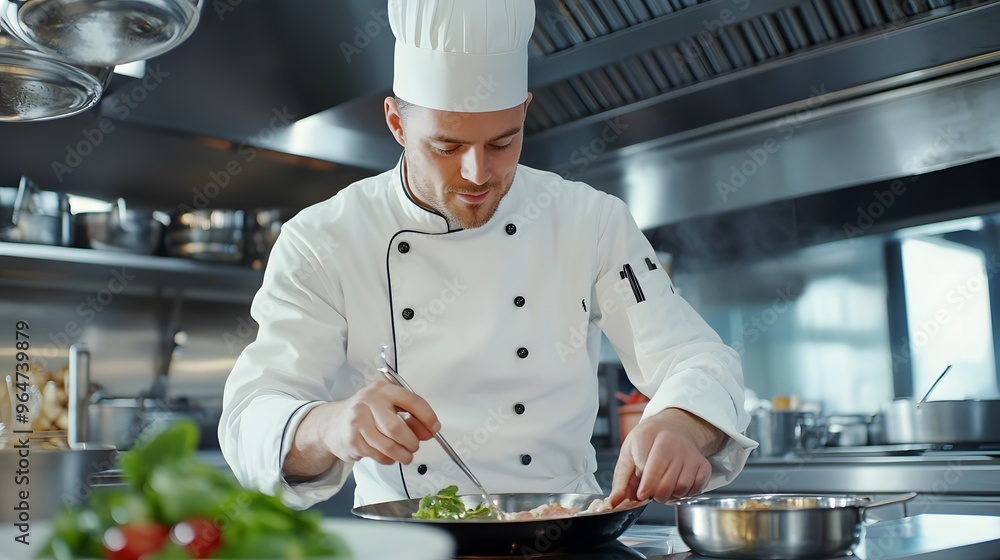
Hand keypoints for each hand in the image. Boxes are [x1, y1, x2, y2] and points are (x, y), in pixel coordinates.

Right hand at [283, 381, 440, 478]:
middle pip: (397, 428)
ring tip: (405, 455)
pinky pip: (378, 455)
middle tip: (414, 447)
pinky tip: (387, 454)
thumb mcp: (390, 408)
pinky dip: (388, 459)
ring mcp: (357, 421)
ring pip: (388, 445)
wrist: (333, 423)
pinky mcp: (352, 439)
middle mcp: (369, 402)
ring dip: (402, 455)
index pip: (411, 400)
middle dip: (411, 442)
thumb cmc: (367, 413)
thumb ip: (412, 418)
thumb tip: (430, 431)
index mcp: (383, 389)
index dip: (427, 416)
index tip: (435, 428)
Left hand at [609, 408, 723, 504]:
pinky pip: (695, 489)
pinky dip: (684, 494)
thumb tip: (612, 503)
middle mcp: (673, 442)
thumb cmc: (648, 442)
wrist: (673, 428)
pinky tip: (676, 484)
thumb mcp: (628, 454)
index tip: (640, 494)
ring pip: (681, 488)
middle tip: (650, 490)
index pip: (649, 469)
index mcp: (649, 436)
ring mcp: (690, 453)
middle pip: (665, 483)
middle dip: (655, 494)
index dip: (644, 487)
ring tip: (662, 486)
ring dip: (670, 495)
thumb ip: (620, 481)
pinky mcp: (703, 464)